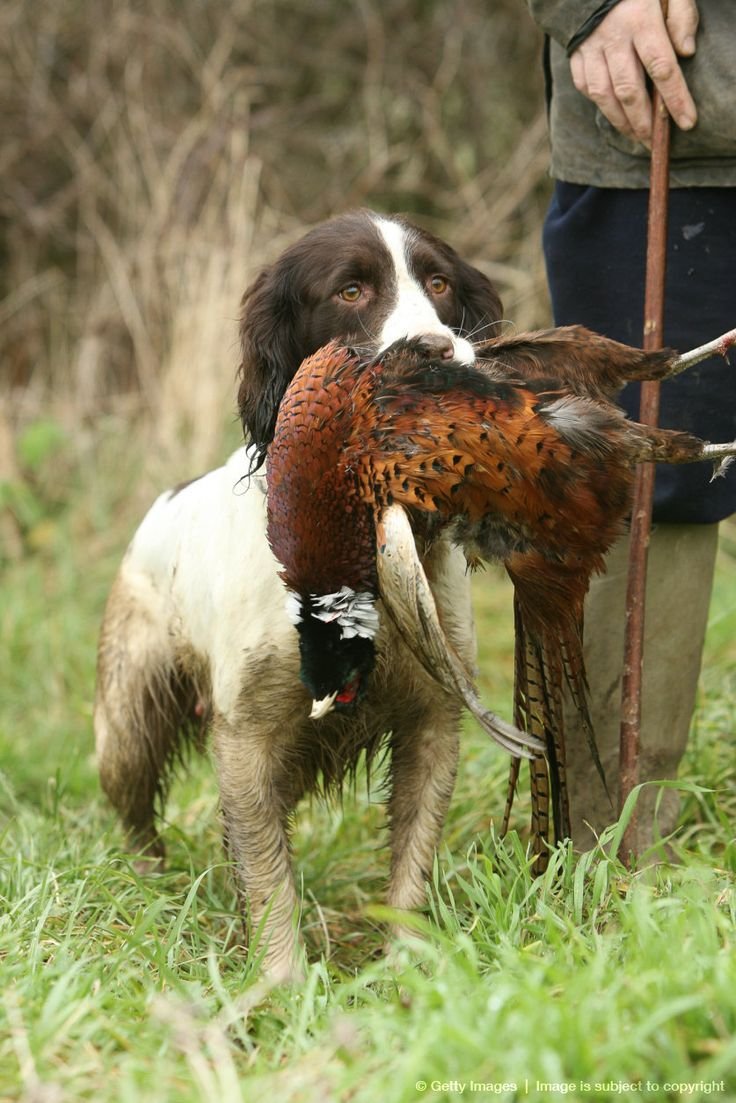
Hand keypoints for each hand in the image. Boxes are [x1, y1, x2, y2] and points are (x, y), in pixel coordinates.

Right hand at [569, 0, 698, 145]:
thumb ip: (681, 17)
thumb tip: (686, 52)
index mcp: (640, 20)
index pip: (661, 67)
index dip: (675, 98)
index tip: (686, 122)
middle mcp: (613, 37)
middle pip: (629, 89)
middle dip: (643, 121)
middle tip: (654, 141)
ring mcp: (591, 48)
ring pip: (605, 95)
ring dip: (621, 121)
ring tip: (635, 136)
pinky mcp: (576, 55)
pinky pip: (587, 88)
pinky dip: (602, 105)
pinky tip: (615, 114)